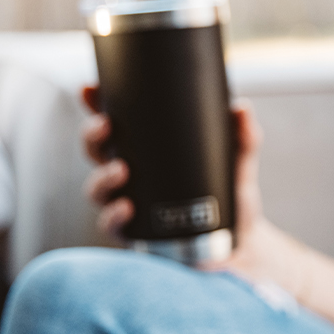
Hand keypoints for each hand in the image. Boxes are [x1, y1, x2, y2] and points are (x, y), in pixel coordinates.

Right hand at [80, 86, 306, 288]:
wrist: (241, 245)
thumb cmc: (231, 199)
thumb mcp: (238, 163)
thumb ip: (244, 136)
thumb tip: (241, 108)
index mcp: (146, 152)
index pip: (115, 124)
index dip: (96, 105)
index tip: (90, 88)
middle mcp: (130, 177)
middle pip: (95, 152)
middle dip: (92, 137)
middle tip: (106, 126)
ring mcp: (128, 205)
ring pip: (97, 189)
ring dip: (102, 178)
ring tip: (120, 170)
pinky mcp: (136, 235)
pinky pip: (112, 226)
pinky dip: (114, 216)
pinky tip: (126, 207)